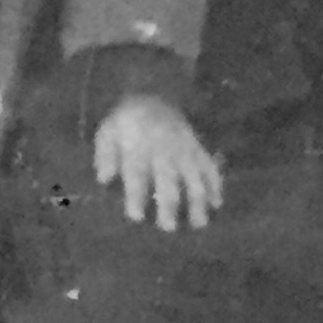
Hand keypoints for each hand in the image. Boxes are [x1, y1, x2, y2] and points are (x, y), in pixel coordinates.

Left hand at [93, 94, 223, 232]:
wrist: (154, 93)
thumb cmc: (127, 121)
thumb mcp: (108, 132)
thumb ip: (105, 156)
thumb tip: (105, 179)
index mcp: (138, 147)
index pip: (137, 175)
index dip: (137, 196)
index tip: (137, 217)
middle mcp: (164, 150)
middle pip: (168, 181)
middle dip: (169, 206)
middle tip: (169, 228)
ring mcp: (184, 149)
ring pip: (195, 178)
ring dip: (198, 202)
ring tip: (199, 224)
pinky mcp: (198, 148)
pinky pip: (210, 167)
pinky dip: (216, 185)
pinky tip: (217, 204)